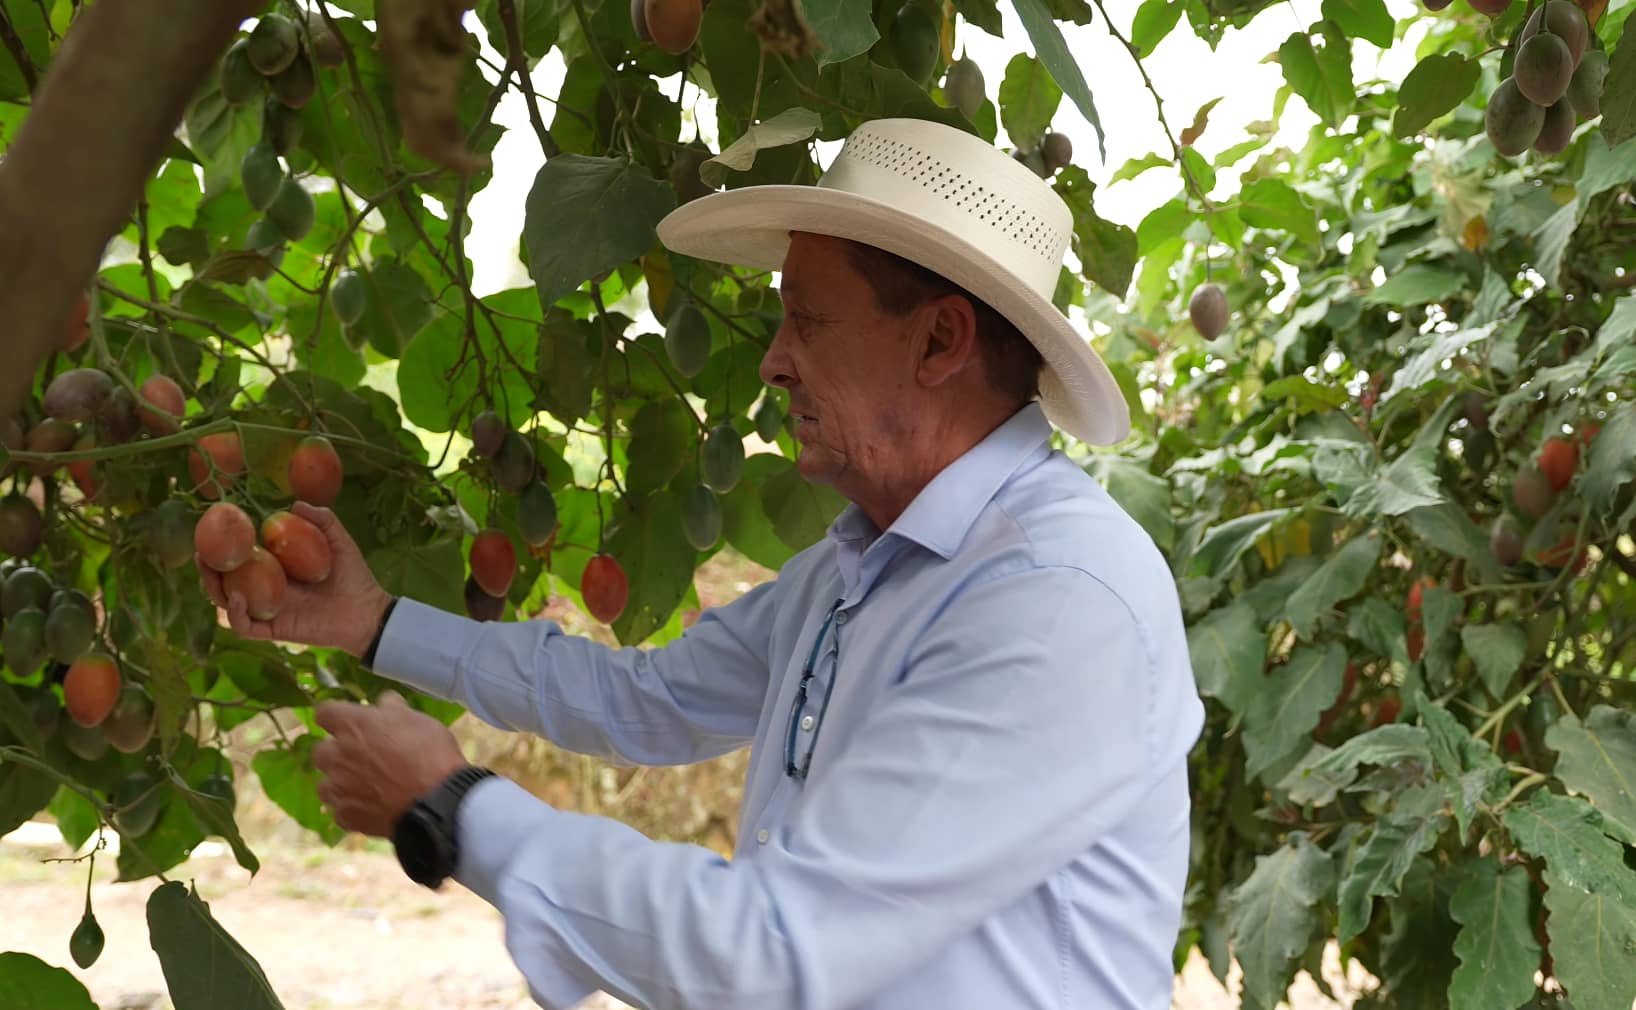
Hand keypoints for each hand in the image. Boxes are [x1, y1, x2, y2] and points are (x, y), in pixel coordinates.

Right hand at [196, 501, 391, 655]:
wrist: (367, 611)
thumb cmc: (354, 576)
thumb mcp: (338, 542)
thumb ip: (323, 520)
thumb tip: (294, 503)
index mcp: (275, 569)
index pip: (241, 558)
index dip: (224, 546)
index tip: (213, 528)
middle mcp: (266, 590)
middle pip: (225, 581)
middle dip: (208, 568)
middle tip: (201, 551)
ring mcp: (267, 611)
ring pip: (227, 603)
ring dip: (214, 588)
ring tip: (210, 570)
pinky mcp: (273, 631)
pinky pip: (244, 626)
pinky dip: (236, 613)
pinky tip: (238, 596)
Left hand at [313, 691, 470, 837]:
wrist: (436, 802)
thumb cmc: (430, 754)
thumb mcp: (419, 721)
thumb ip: (394, 709)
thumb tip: (384, 702)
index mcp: (353, 726)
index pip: (324, 712)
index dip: (336, 716)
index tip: (349, 721)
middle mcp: (337, 756)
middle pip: (320, 751)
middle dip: (336, 752)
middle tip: (361, 756)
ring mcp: (338, 789)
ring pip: (326, 784)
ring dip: (340, 782)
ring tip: (365, 786)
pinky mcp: (345, 816)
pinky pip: (340, 810)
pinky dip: (352, 808)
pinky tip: (371, 807)